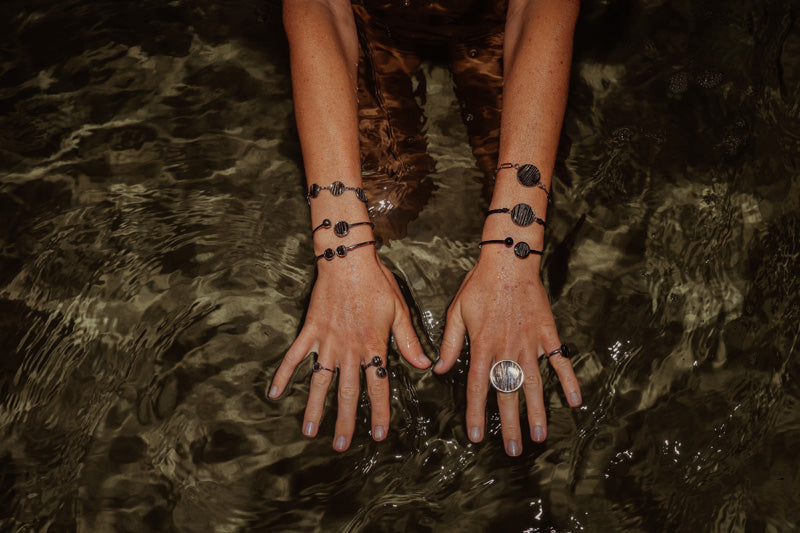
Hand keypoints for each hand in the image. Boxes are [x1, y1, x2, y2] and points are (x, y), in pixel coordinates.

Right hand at [269, 250, 430, 451]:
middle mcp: (349, 349)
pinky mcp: (310, 331)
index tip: (378, 434)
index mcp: (373, 346)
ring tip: (310, 432)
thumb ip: (409, 341)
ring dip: (315, 408)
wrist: (347, 260)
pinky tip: (275, 393)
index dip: (378, 412)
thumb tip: (424, 365)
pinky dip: (284, 374)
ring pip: (320, 382)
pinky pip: (294, 356)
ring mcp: (327, 341)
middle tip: (340, 445)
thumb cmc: (376, 283)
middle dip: (344, 421)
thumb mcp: (399, 311)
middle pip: (346, 392)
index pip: (377, 387)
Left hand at [435, 251, 580, 455]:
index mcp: (483, 347)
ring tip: (539, 436)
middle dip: (509, 425)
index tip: (476, 437)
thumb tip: (439, 370)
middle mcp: (507, 350)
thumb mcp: (457, 312)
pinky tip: (575, 402)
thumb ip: (449, 343)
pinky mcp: (547, 334)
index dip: (476, 415)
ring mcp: (530, 344)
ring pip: (534, 385)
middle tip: (513, 450)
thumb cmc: (479, 285)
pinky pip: (560, 362)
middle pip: (508, 394)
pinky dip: (569, 381)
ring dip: (537, 412)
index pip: (478, 388)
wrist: (509, 261)